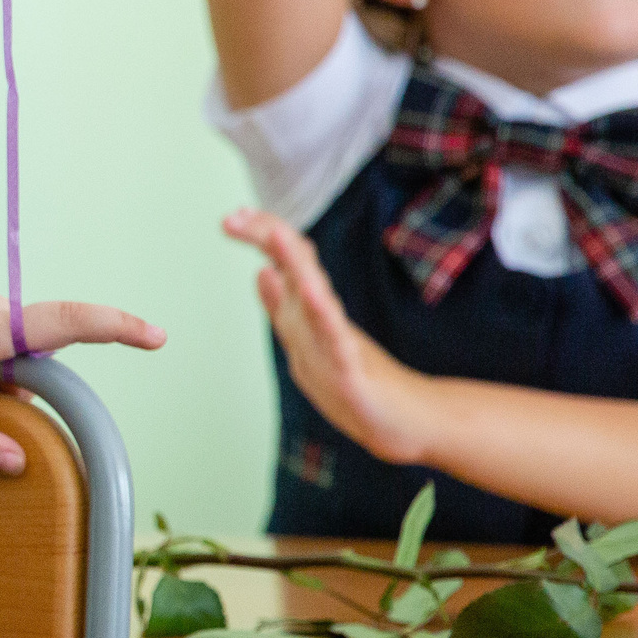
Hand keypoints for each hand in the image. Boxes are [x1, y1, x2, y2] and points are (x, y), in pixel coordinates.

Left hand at [224, 209, 438, 462]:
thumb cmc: (357, 381)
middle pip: (297, 267)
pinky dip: (321, 313)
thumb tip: (261, 272)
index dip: (262, 237)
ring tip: (275, 234)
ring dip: (295, 263)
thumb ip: (284, 307)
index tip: (232, 216)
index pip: (287, 262)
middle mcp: (324, 318)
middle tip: (234, 217)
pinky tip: (309, 291)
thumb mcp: (307, 340)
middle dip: (268, 238)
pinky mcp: (352, 368)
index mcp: (312, 311)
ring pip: (314, 295)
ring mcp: (339, 341)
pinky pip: (334, 338)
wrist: (404, 422)